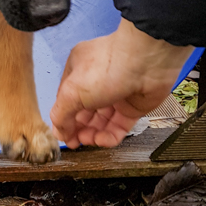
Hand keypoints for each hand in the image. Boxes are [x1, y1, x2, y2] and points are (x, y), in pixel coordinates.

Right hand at [50, 19, 193, 147]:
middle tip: (75, 142)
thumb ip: (61, 114)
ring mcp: (115, 95)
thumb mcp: (72, 91)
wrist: (146, 63)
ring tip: (89, 141)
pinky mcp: (132, 106)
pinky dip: (111, 135)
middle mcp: (96, 82)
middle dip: (78, 128)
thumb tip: (59, 132)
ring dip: (93, 133)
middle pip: (83, 112)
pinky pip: (119, 125)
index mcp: (77, 72)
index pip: (66, 100)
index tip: (63, 135)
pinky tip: (104, 140)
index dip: (63, 118)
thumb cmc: (107, 67)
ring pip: (101, 121)